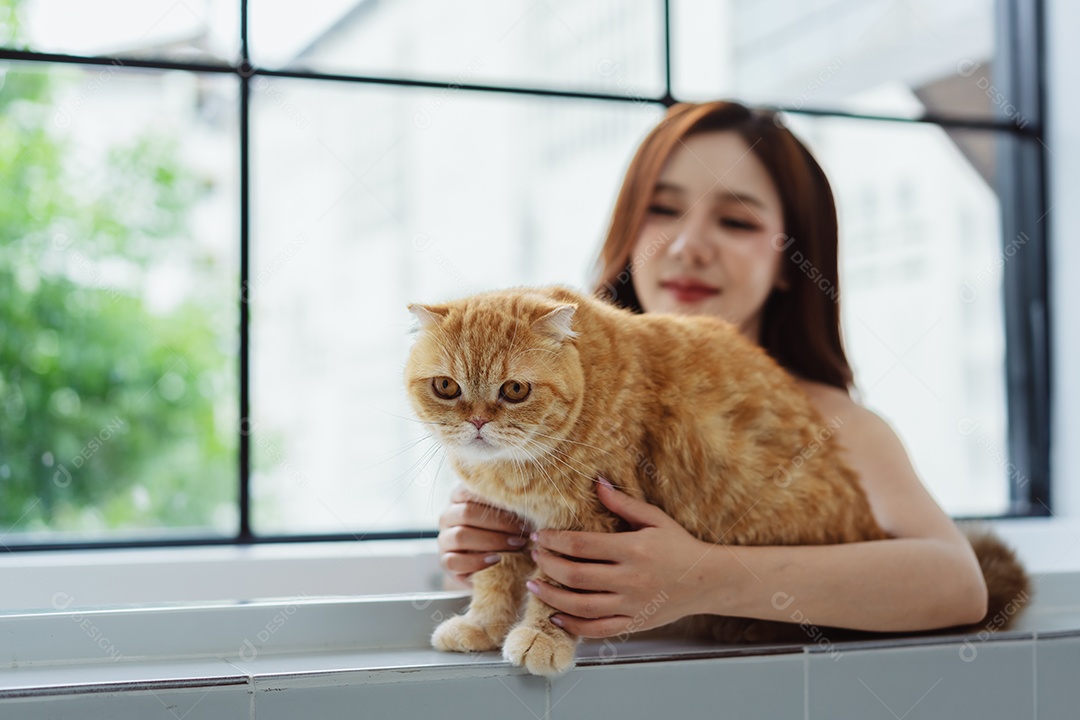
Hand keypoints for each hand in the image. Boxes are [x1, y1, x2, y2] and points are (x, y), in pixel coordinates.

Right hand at [437, 486, 531, 586]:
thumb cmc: (501, 533)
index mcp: (459, 498)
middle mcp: (448, 516)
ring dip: (492, 541)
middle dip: (499, 523)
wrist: (488, 565)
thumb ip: (508, 505)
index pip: (468, 490)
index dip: (493, 497)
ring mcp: (444, 539)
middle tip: (523, 531)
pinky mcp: (445, 561)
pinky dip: (477, 561)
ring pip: (461, 536)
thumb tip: (527, 499)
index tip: (518, 504)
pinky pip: (455, 561)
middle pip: (467, 513)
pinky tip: (496, 560)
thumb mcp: (504, 516)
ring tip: (516, 545)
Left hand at [527, 477, 715, 637]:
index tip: (539, 536)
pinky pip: (598, 629)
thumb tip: (597, 482)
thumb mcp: (655, 519)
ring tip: (535, 586)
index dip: (555, 541)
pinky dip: (574, 626)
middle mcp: (631, 579)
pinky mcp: (634, 622)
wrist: (707, 581)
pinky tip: (557, 616)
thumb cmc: (679, 546)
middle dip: (548, 566)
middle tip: (534, 556)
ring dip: (552, 597)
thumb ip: (623, 503)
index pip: (582, 546)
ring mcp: (632, 604)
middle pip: (576, 575)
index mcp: (633, 549)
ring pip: (582, 606)